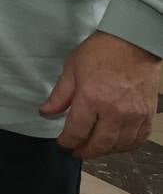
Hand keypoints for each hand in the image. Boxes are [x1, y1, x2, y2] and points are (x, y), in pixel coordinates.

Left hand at [39, 31, 160, 158]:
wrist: (133, 42)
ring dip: (105, 151)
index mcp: (91, 99)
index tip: (63, 143)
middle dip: (85, 151)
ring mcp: (134, 115)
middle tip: (77, 151)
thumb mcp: (72, 70)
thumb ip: (59, 95)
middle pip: (99, 143)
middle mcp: (114, 111)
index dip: (68, 141)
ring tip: (94, 148)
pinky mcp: (148, 114)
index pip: (77, 131)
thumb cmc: (100, 52)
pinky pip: (138, 139)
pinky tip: (117, 144)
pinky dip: (127, 146)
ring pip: (120, 145)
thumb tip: (45, 112)